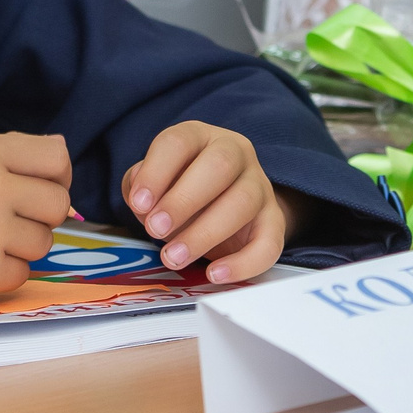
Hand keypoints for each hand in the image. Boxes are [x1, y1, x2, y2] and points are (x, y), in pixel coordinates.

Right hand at [0, 133, 72, 301]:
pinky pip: (20, 275)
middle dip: (40, 216)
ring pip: (42, 243)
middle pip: (57, 205)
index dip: (57, 177)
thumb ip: (6, 156)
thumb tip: (62, 159)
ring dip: (19, 246)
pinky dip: (1, 273)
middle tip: (7, 221)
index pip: (56, 159)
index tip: (42, 188)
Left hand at [122, 122, 286, 284]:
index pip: (179, 142)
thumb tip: (141, 200)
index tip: (138, 203)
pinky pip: (269, 242)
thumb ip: (139, 184)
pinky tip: (214, 274)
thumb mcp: (155, 182)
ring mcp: (260, 187)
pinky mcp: (273, 222)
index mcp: (200, 137)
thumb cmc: (182, 190)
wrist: (223, 206)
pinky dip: (243, 263)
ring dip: (204, 234)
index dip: (156, 172)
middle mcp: (236, 154)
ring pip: (243, 203)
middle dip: (183, 200)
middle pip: (219, 166)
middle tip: (155, 229)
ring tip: (173, 257)